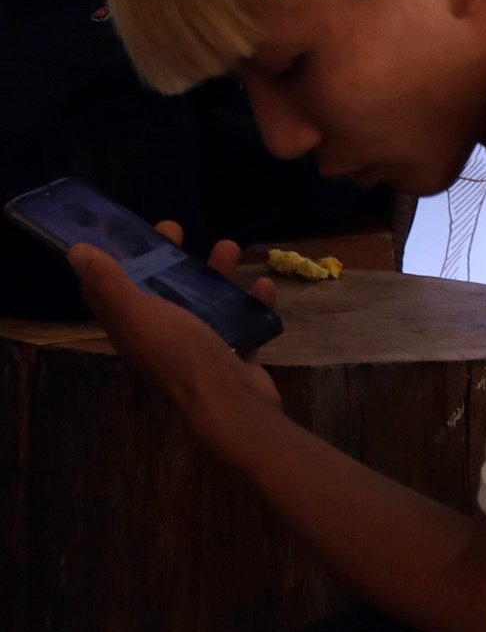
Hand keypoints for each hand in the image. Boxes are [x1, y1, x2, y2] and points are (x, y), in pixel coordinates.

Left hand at [72, 226, 281, 442]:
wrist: (231, 401)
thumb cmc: (181, 353)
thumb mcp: (138, 313)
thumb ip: (109, 282)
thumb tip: (76, 252)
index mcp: (130, 327)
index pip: (110, 290)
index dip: (112, 258)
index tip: (123, 230)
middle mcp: (159, 335)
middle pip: (157, 289)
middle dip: (164, 257)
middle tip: (177, 230)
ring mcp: (197, 345)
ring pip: (201, 300)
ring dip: (213, 273)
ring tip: (230, 248)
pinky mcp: (231, 352)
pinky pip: (240, 320)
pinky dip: (250, 303)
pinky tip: (263, 288)